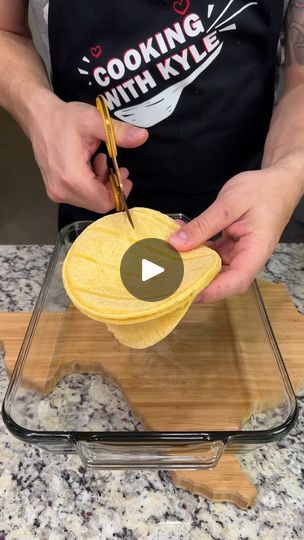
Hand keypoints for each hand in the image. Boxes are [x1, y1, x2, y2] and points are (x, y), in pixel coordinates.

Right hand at [28, 94, 147, 212]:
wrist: (39, 118)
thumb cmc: (65, 119)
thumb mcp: (95, 121)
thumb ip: (119, 132)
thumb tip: (142, 136)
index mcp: (72, 177)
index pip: (103, 202)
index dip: (118, 192)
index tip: (124, 176)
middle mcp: (62, 190)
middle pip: (97, 203)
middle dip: (111, 188)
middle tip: (116, 168)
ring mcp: (57, 192)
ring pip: (90, 201)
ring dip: (101, 184)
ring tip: (102, 161)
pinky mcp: (55, 190)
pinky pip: (80, 196)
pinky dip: (91, 185)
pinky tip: (91, 166)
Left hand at [170, 165, 302, 302]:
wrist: (276, 182)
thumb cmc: (262, 191)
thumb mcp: (229, 204)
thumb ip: (203, 225)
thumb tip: (177, 243)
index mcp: (256, 251)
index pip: (236, 281)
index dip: (212, 291)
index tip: (189, 293)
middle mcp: (247, 258)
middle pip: (222, 281)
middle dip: (196, 282)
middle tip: (168, 279)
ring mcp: (237, 254)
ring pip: (213, 268)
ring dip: (192, 265)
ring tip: (168, 261)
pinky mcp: (229, 247)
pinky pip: (210, 254)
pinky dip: (194, 249)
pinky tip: (178, 240)